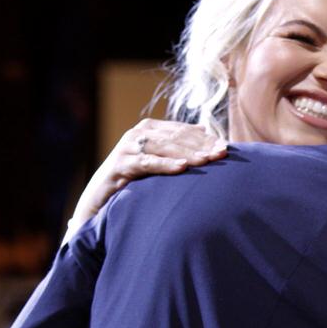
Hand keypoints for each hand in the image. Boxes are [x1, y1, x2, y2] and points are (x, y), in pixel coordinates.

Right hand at [64, 119, 226, 240]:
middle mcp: (139, 133)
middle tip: (222, 154)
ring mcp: (128, 146)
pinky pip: (146, 163)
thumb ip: (177, 147)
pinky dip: (165, 164)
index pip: (184, 130)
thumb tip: (205, 131)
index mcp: (151, 129)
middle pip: (176, 137)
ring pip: (164, 147)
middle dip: (201, 145)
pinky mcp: (120, 163)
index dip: (206, 138)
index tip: (227, 149)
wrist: (100, 198)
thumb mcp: (158, 161)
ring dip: (187, 153)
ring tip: (207, 160)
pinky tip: (182, 168)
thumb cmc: (133, 181)